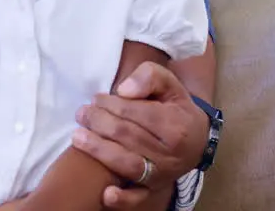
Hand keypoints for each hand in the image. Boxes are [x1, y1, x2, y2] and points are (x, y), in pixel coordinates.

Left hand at [72, 62, 207, 209]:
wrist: (197, 139)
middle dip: (98, 122)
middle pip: (126, 136)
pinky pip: (138, 198)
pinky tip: (106, 193)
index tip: (95, 98)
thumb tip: (124, 90)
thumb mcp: (169, 84)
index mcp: (175, 125)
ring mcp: (162, 174)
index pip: (135, 113)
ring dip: (98, 150)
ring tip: (78, 137)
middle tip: (82, 113)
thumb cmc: (175, 107)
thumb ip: (149, 77)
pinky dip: (123, 199)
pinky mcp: (154, 190)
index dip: (111, 104)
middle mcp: (170, 153)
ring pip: (127, 164)